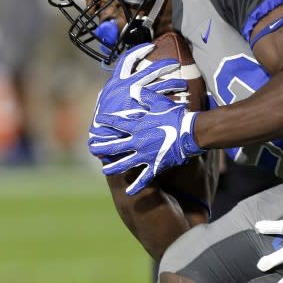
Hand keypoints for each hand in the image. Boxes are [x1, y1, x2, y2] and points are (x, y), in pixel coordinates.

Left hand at [88, 45, 201, 194]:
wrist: (191, 132)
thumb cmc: (176, 116)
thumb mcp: (159, 102)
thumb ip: (144, 96)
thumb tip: (132, 89)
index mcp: (137, 126)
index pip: (116, 123)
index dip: (105, 122)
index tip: (97, 123)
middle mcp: (137, 142)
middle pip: (113, 146)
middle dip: (101, 147)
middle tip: (91, 149)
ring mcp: (145, 155)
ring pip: (124, 164)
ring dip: (112, 167)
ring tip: (104, 170)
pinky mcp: (155, 165)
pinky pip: (144, 178)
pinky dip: (136, 186)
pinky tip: (129, 193)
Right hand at [92, 43, 186, 120]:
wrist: (103, 138)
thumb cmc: (103, 121)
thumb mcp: (105, 103)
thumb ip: (113, 93)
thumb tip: (117, 86)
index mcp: (116, 83)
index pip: (127, 60)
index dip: (139, 51)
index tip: (151, 46)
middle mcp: (127, 87)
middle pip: (151, 70)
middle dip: (165, 65)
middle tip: (175, 63)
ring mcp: (138, 98)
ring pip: (161, 85)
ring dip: (174, 83)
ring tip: (184, 84)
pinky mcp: (148, 110)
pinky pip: (166, 102)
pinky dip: (175, 101)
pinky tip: (183, 102)